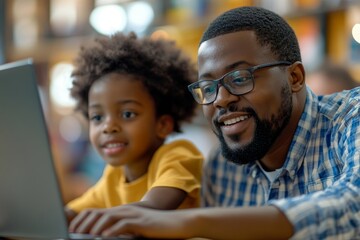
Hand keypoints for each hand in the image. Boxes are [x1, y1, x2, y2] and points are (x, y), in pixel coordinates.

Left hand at [69, 205, 191, 238]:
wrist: (176, 224)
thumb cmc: (156, 228)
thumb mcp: (135, 227)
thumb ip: (121, 228)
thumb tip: (105, 236)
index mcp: (122, 211)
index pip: (96, 212)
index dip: (82, 220)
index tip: (72, 231)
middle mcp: (125, 210)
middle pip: (98, 214)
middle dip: (83, 224)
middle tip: (73, 235)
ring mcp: (133, 215)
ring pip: (108, 218)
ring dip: (94, 228)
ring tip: (85, 237)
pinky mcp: (141, 222)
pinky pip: (123, 225)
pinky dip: (112, 231)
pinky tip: (104, 237)